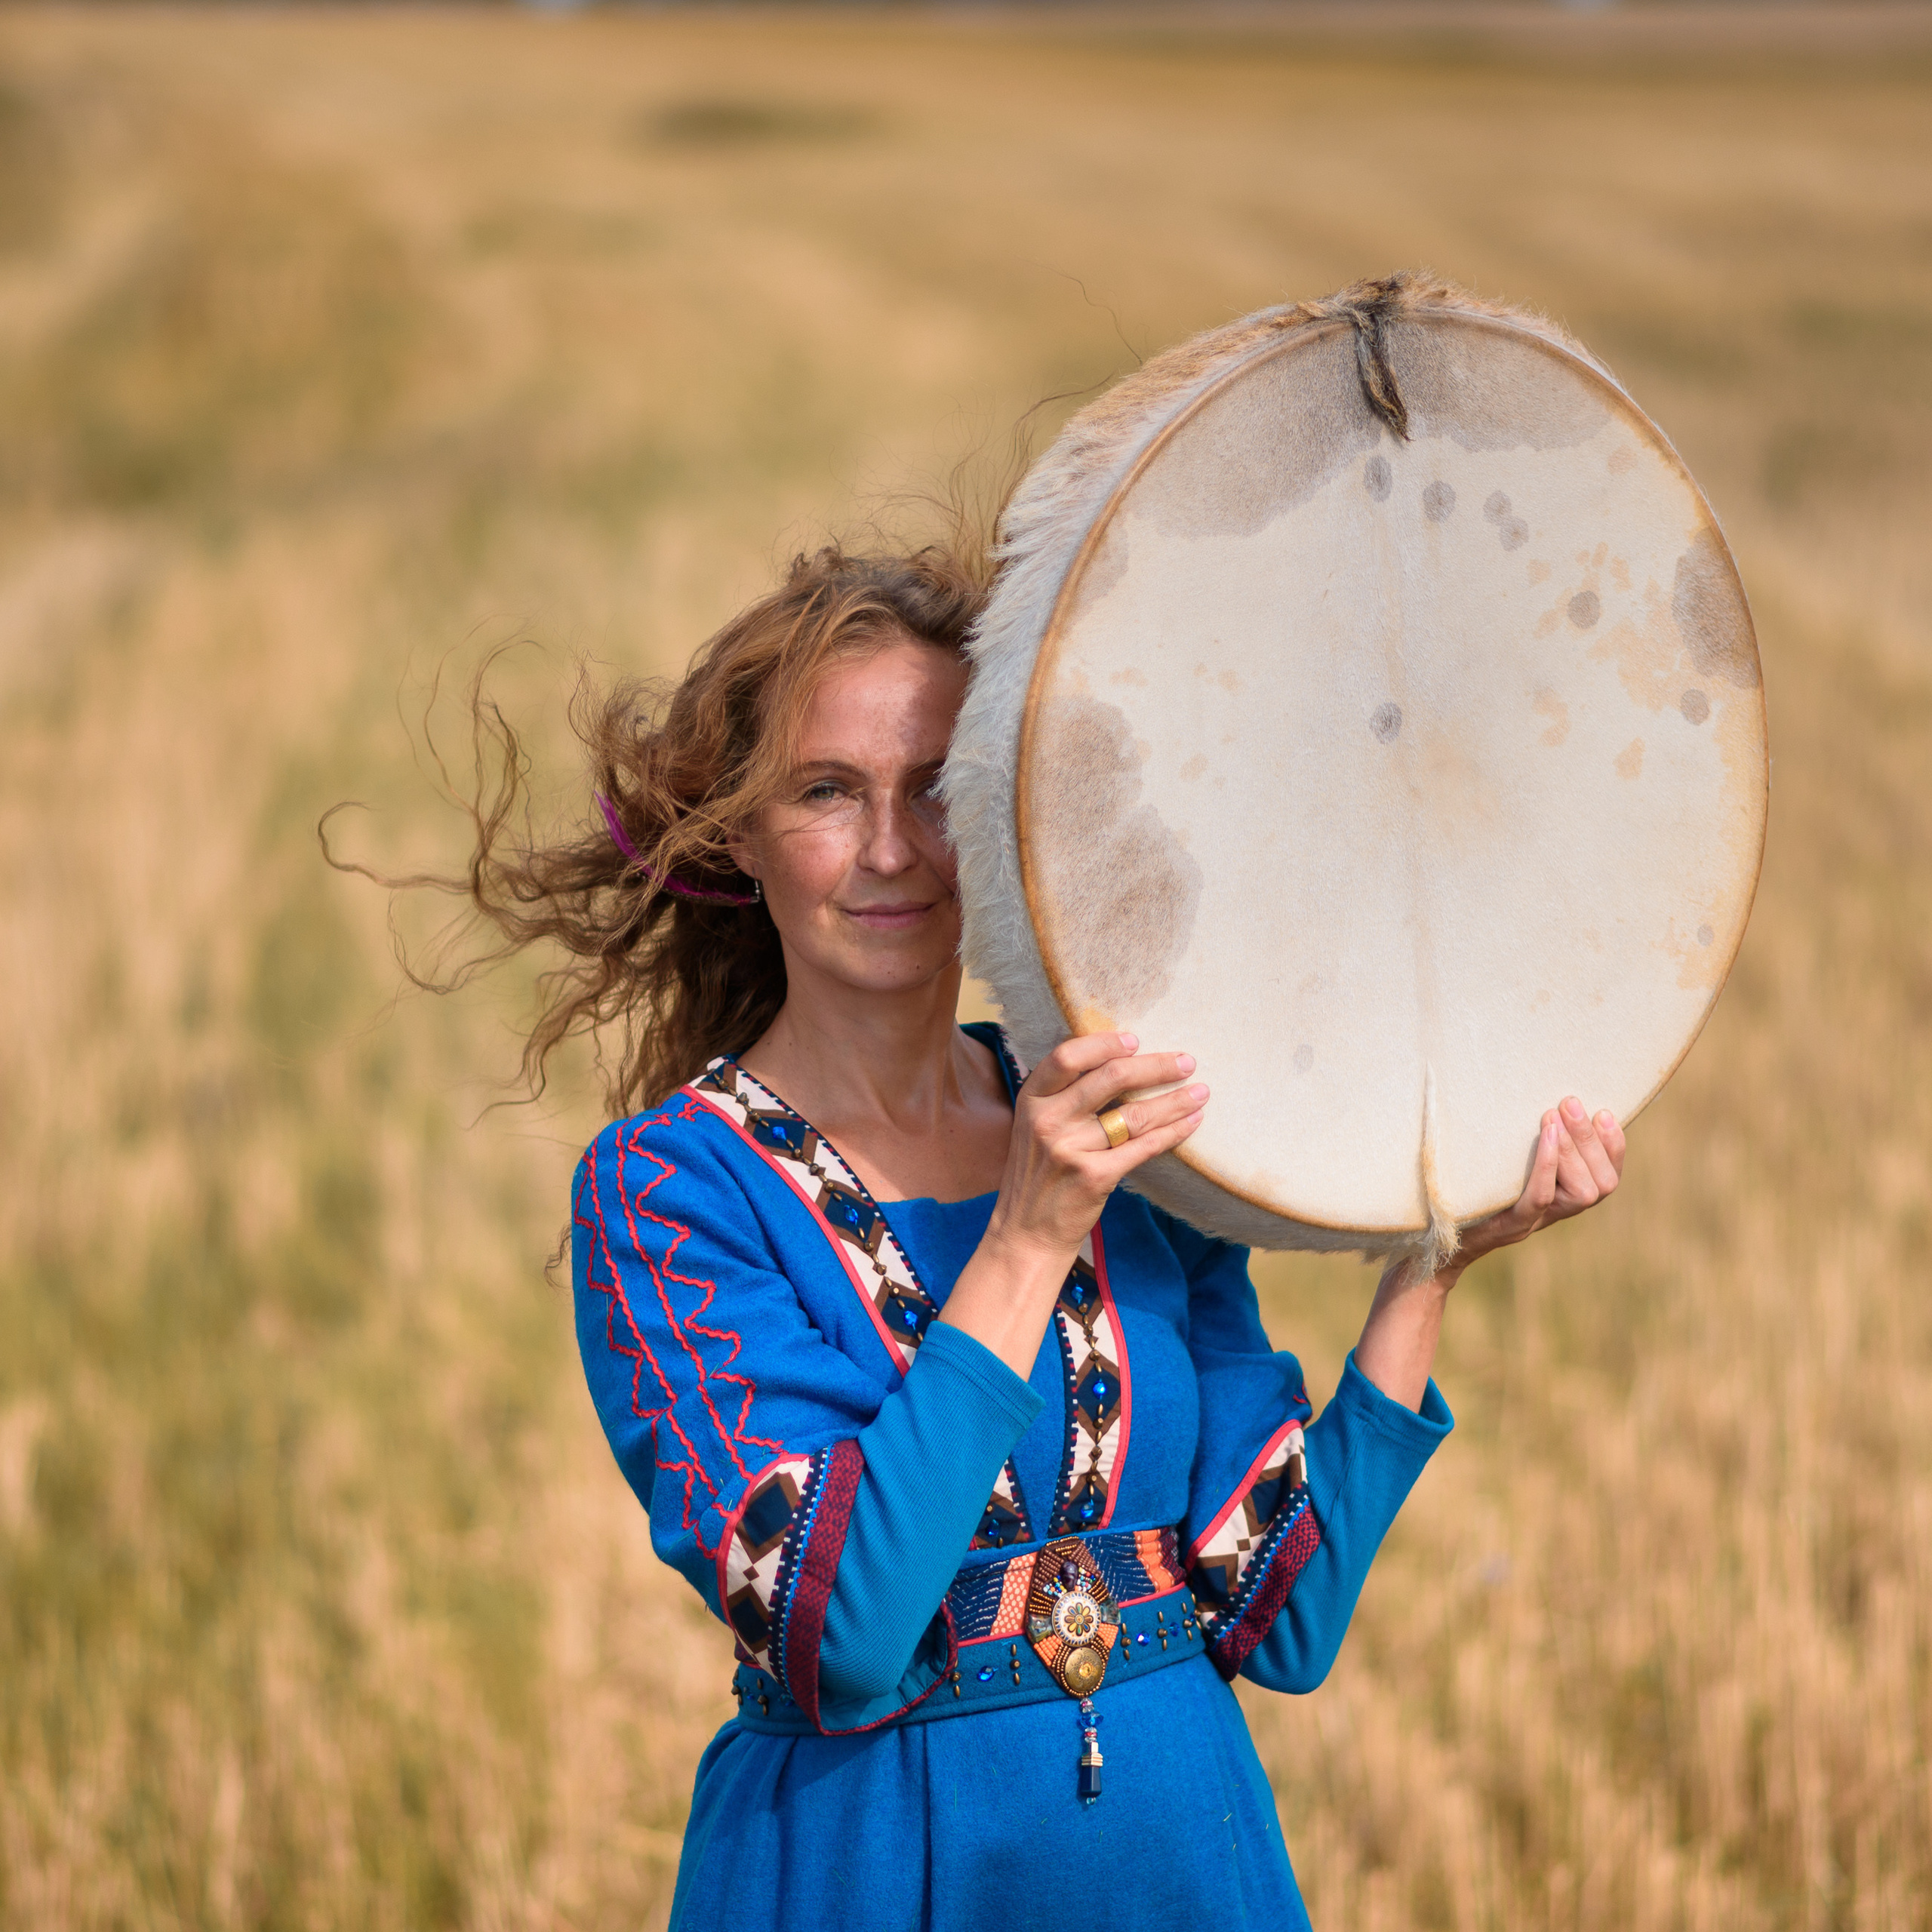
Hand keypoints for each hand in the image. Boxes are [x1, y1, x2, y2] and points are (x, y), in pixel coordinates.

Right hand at [986, 1031, 1206, 1262]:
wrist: (1026, 1233)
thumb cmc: (1037, 1176)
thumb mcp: (1033, 1128)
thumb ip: (1061, 1097)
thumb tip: (1114, 1062)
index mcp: (1031, 1100)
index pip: (1068, 1056)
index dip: (1105, 1043)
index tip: (1136, 1040)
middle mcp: (1047, 1120)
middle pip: (1111, 1078)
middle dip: (1156, 1065)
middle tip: (1186, 1061)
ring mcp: (1070, 1149)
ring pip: (1135, 1114)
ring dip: (1174, 1100)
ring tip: (1201, 1092)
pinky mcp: (1094, 1177)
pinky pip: (1144, 1147)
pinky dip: (1173, 1132)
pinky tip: (1192, 1122)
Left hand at [1356, 1096, 1624, 1410]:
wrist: (1426, 1249)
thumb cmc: (1457, 1200)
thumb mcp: (1489, 1173)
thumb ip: (1510, 1150)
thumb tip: (1522, 1101)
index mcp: (1555, 1202)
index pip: (1606, 1180)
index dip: (1613, 1148)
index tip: (1603, 1113)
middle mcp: (1550, 1214)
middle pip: (1601, 1186)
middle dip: (1591, 1141)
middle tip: (1571, 1101)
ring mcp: (1531, 1223)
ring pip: (1581, 1193)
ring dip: (1573, 1149)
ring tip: (1555, 1113)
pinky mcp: (1508, 1226)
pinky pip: (1539, 1197)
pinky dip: (1546, 1163)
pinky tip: (1544, 1131)